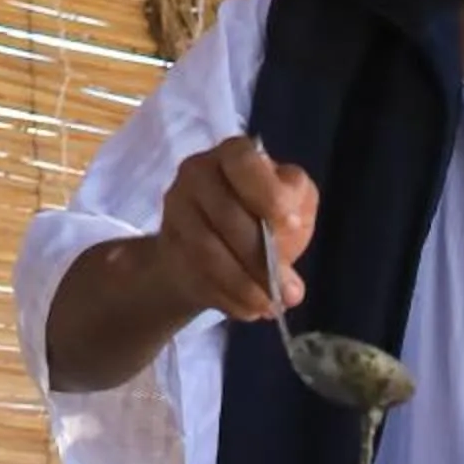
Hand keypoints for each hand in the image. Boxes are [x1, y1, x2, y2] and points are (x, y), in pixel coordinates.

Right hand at [155, 137, 316, 323]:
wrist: (224, 246)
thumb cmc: (265, 218)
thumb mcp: (294, 207)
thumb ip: (296, 212)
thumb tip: (289, 244)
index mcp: (235, 154)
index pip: (243, 162)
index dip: (268, 194)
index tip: (290, 224)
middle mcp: (198, 172)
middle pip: (226, 214)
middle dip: (260, 258)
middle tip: (288, 291)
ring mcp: (177, 207)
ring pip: (206, 250)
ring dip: (242, 285)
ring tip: (269, 306)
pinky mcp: (167, 245)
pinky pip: (195, 275)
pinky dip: (226, 298)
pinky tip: (248, 309)